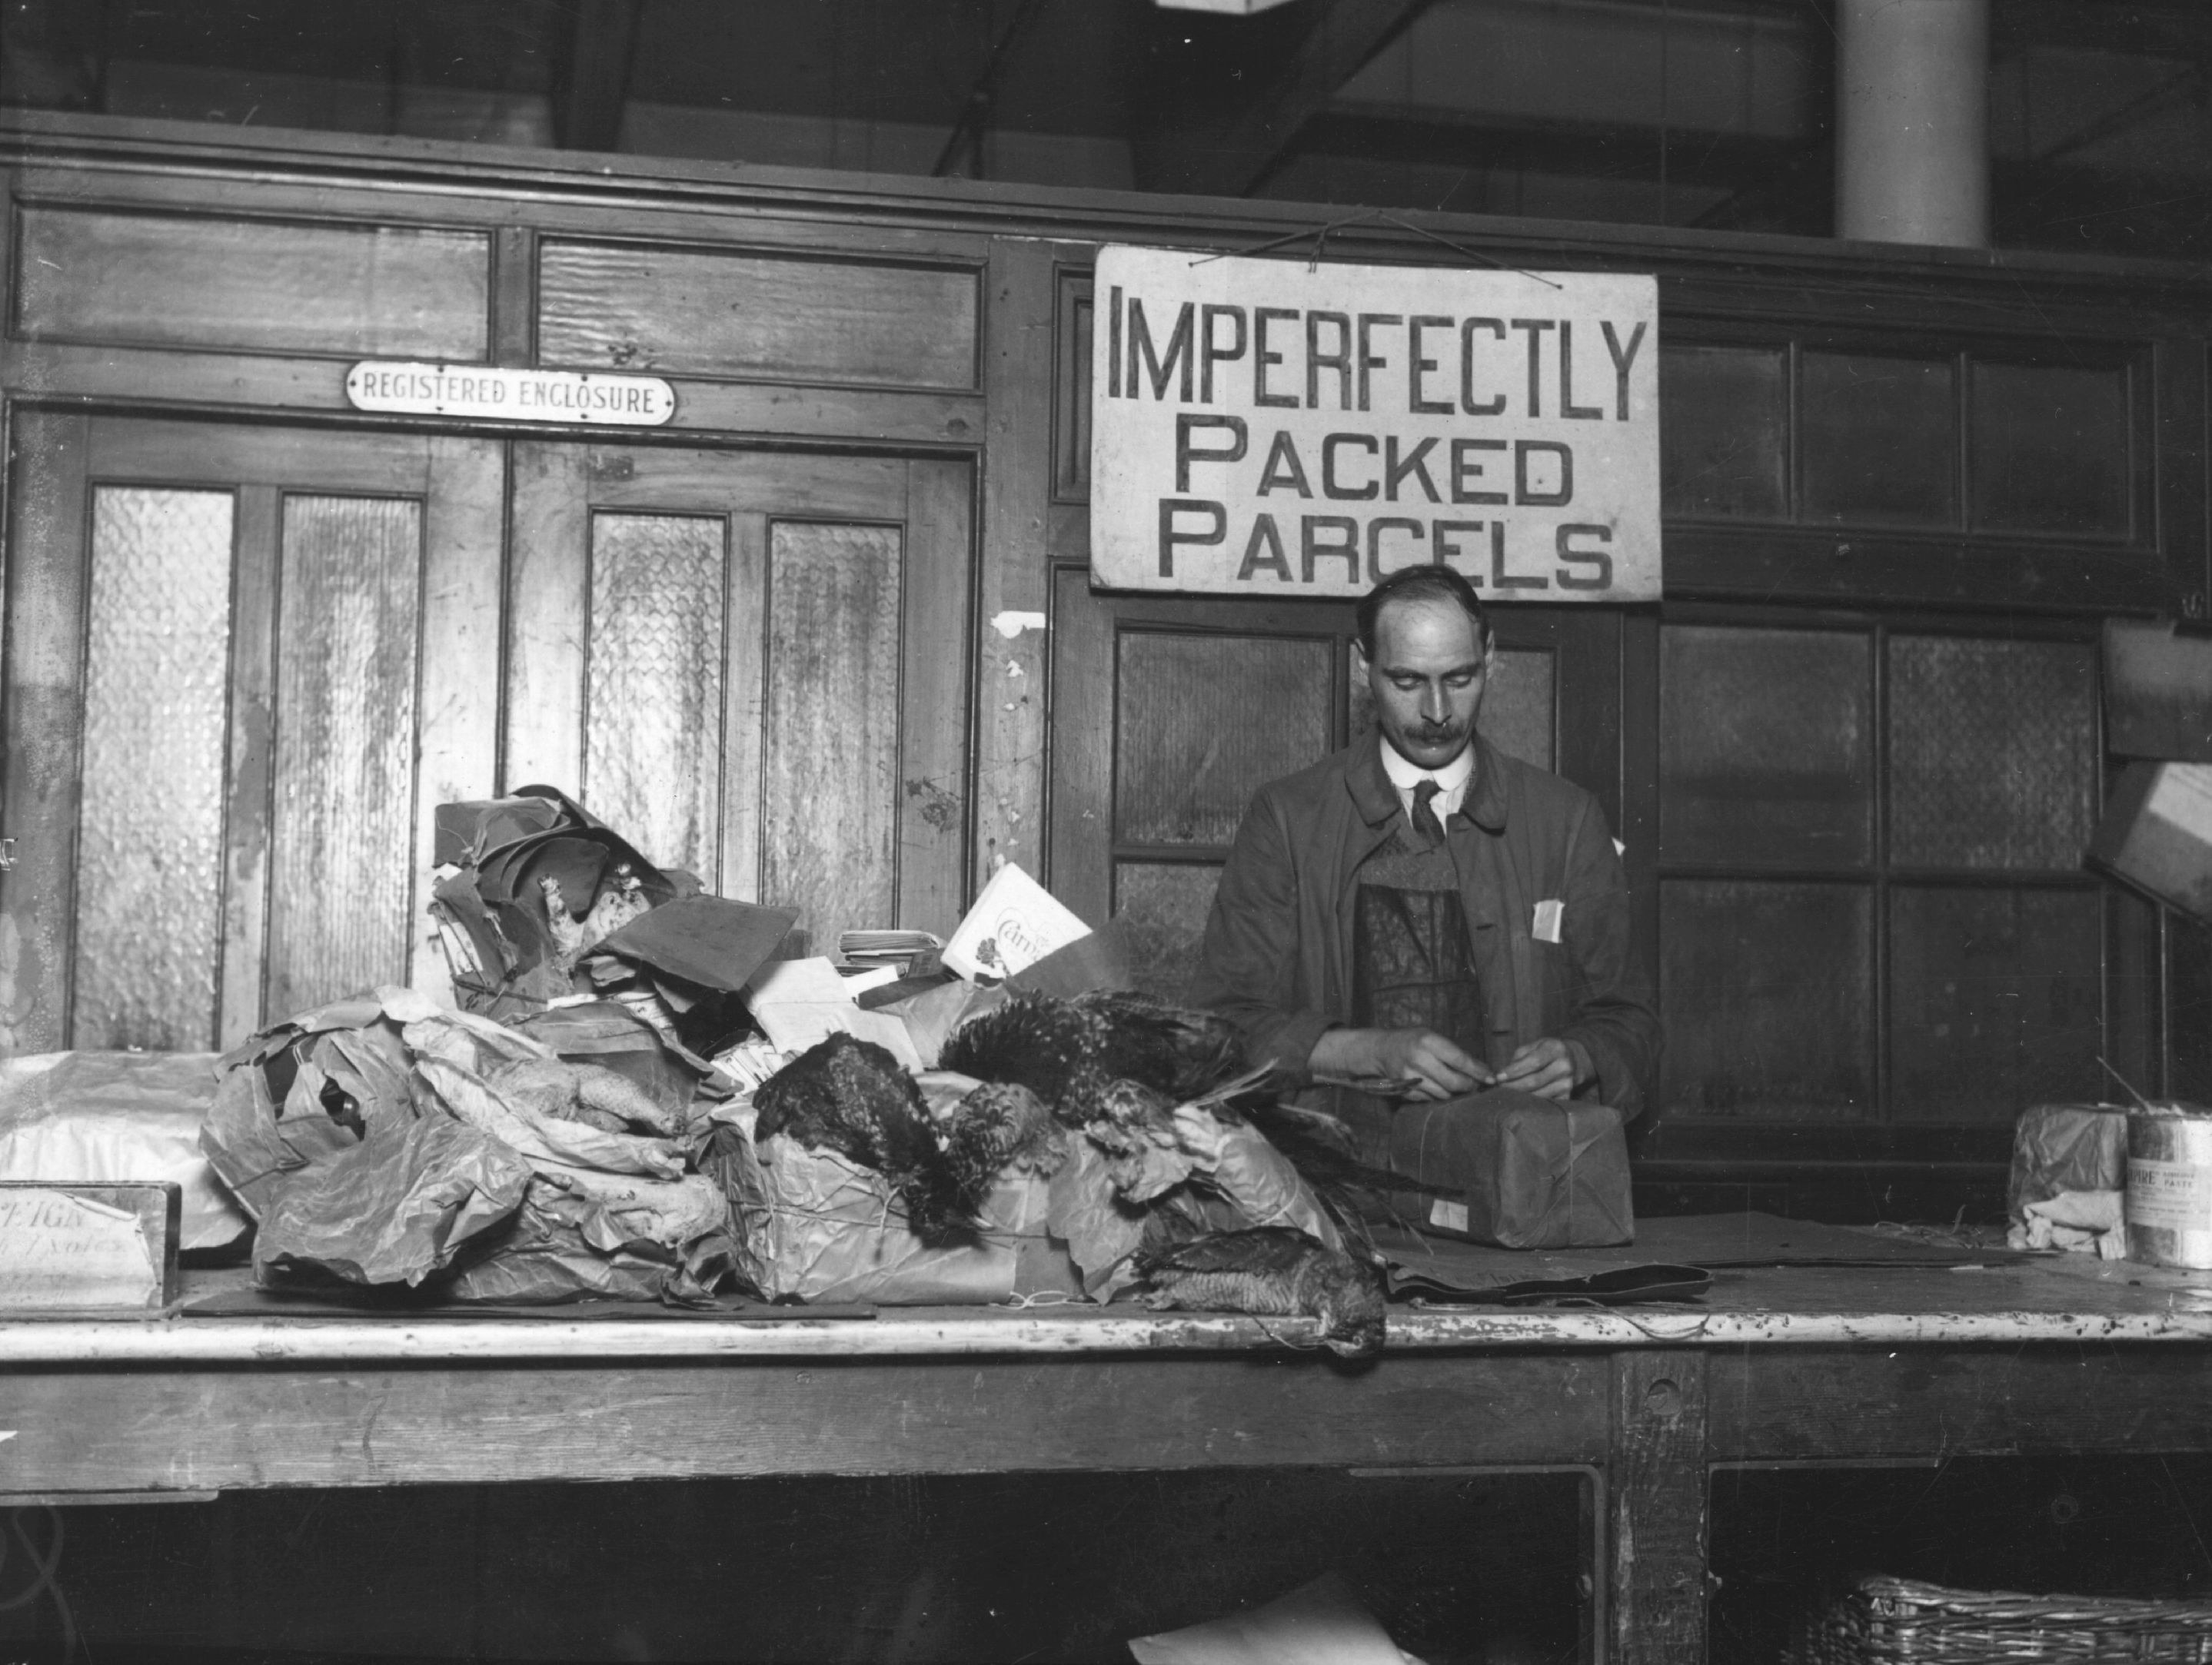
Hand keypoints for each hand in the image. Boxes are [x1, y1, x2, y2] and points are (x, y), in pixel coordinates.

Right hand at [1313, 1027, 1492, 1100]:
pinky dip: (1439, 1095)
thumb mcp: (1432, 1037)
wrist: (1381, 1050)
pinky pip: (1431, 1099)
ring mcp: (1410, 1078)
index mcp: (1428, 1041)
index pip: (1460, 1060)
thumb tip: (1482, 1070)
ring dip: (1454, 1092)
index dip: (1478, 1071)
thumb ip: (1455, 1053)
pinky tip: (1437, 1086)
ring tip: (1456, 1084)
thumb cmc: (1413, 1040)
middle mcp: (1418, 1059)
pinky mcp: (1406, 1092)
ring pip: (1444, 1094)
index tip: (1491, 1078)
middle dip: (1469, 1086)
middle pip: (1454, 1082)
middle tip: (1475, 1084)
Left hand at [1495, 1037, 1587, 1101]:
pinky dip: (1531, 1103)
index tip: (1498, 1077)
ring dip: (1520, 1096)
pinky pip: (1545, 1103)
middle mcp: (1564, 1066)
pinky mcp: (1568, 1096)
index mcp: (1555, 1049)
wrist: (1575, 1059)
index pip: (1533, 1062)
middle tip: (1499, 1087)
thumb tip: (1501, 1075)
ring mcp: (1568, 1083)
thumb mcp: (1534, 1046)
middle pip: (1535, 1081)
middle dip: (1513, 1086)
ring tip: (1507, 1094)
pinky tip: (1521, 1101)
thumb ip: (1518, 1058)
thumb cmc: (1548, 1051)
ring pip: (1539, 1095)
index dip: (1514, 1071)